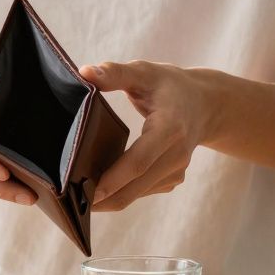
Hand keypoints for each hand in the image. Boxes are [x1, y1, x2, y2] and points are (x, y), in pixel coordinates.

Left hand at [80, 60, 217, 211]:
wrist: (206, 104)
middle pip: (135, 186)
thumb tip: (85, 72)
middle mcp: (177, 154)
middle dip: (103, 199)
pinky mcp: (172, 179)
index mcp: (170, 128)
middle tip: (69, 203)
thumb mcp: (144, 72)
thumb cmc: (169, 85)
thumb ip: (115, 73)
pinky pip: (142, 192)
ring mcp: (176, 171)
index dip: (114, 179)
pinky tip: (97, 190)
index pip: (139, 161)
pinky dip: (120, 194)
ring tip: (76, 198)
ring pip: (137, 194)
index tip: (88, 192)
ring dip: (109, 200)